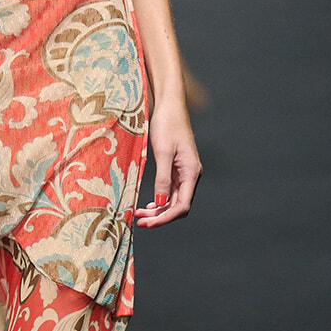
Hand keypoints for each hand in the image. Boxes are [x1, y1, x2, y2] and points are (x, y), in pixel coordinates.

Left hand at [133, 106, 200, 228]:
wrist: (170, 106)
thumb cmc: (167, 125)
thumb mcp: (163, 152)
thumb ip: (163, 179)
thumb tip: (160, 204)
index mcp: (191, 173)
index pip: (181, 206)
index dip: (165, 218)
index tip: (148, 223)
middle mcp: (191, 176)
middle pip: (177, 206)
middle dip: (159, 217)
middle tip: (139, 222)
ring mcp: (184, 173)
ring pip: (173, 200)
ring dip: (158, 210)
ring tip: (139, 215)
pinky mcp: (176, 169)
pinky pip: (170, 191)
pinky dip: (159, 200)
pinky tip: (148, 205)